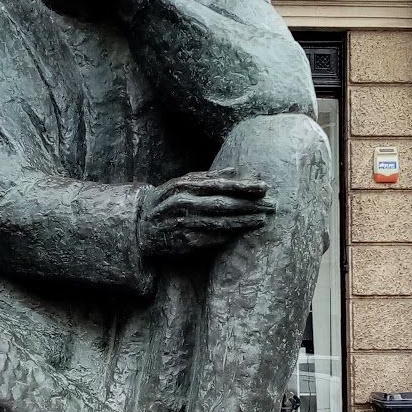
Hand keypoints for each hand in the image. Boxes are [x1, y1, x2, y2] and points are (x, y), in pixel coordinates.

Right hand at [139, 172, 273, 260]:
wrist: (140, 225)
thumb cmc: (166, 201)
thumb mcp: (182, 183)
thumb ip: (208, 177)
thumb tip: (235, 170)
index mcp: (186, 186)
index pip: (221, 185)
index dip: (244, 187)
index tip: (264, 188)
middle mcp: (185, 203)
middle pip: (224, 204)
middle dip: (250, 205)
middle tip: (272, 206)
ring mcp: (184, 223)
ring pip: (220, 223)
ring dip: (243, 222)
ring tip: (262, 220)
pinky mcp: (183, 242)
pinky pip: (210, 239)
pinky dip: (227, 236)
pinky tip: (241, 234)